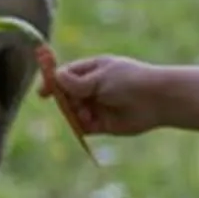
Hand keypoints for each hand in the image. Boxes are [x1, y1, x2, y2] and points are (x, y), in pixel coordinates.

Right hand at [37, 47, 160, 137]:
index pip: (65, 75)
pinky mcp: (103, 124)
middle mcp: (93, 88)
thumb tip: (55, 77)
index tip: (42, 92)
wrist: (156, 99)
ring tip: (87, 113)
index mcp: (92, 70)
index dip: (52, 82)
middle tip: (71, 103)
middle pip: (67, 95)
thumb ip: (76, 82)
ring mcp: (97, 106)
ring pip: (73, 112)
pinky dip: (82, 126)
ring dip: (75, 114)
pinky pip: (84, 127)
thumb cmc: (129, 82)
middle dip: (64, 101)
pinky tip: (90, 123)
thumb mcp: (100, 78)